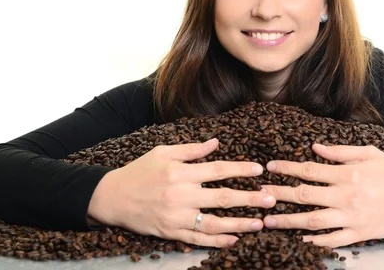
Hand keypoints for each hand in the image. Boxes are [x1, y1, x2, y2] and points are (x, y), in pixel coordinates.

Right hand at [88, 138, 276, 247]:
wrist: (112, 197)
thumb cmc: (140, 171)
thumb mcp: (163, 153)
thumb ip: (192, 150)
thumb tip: (217, 142)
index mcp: (181, 172)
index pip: (218, 170)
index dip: (240, 170)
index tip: (259, 170)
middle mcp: (181, 194)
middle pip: (223, 197)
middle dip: (250, 199)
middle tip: (271, 199)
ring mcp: (177, 216)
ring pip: (215, 222)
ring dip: (240, 223)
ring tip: (261, 222)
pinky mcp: (171, 232)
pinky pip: (199, 238)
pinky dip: (218, 241)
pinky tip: (236, 238)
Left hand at [261, 144, 383, 247]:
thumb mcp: (369, 153)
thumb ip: (340, 152)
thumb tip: (315, 148)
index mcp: (348, 174)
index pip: (310, 170)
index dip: (287, 168)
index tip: (270, 167)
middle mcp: (346, 195)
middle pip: (305, 195)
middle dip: (279, 194)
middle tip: (259, 194)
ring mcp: (353, 217)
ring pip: (314, 220)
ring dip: (289, 221)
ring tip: (269, 221)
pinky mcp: (361, 234)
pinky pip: (334, 240)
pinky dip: (317, 241)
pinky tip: (301, 240)